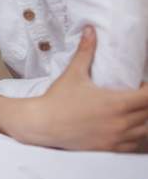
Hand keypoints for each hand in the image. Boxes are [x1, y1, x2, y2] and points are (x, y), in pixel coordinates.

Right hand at [20, 27, 147, 151]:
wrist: (42, 124)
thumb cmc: (57, 99)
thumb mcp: (73, 74)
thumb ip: (86, 51)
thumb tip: (90, 30)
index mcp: (116, 104)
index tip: (142, 84)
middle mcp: (121, 123)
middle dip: (147, 102)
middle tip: (138, 94)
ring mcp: (117, 138)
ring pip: (146, 131)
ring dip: (144, 119)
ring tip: (134, 110)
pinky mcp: (110, 149)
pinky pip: (135, 145)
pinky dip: (137, 136)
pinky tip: (128, 127)